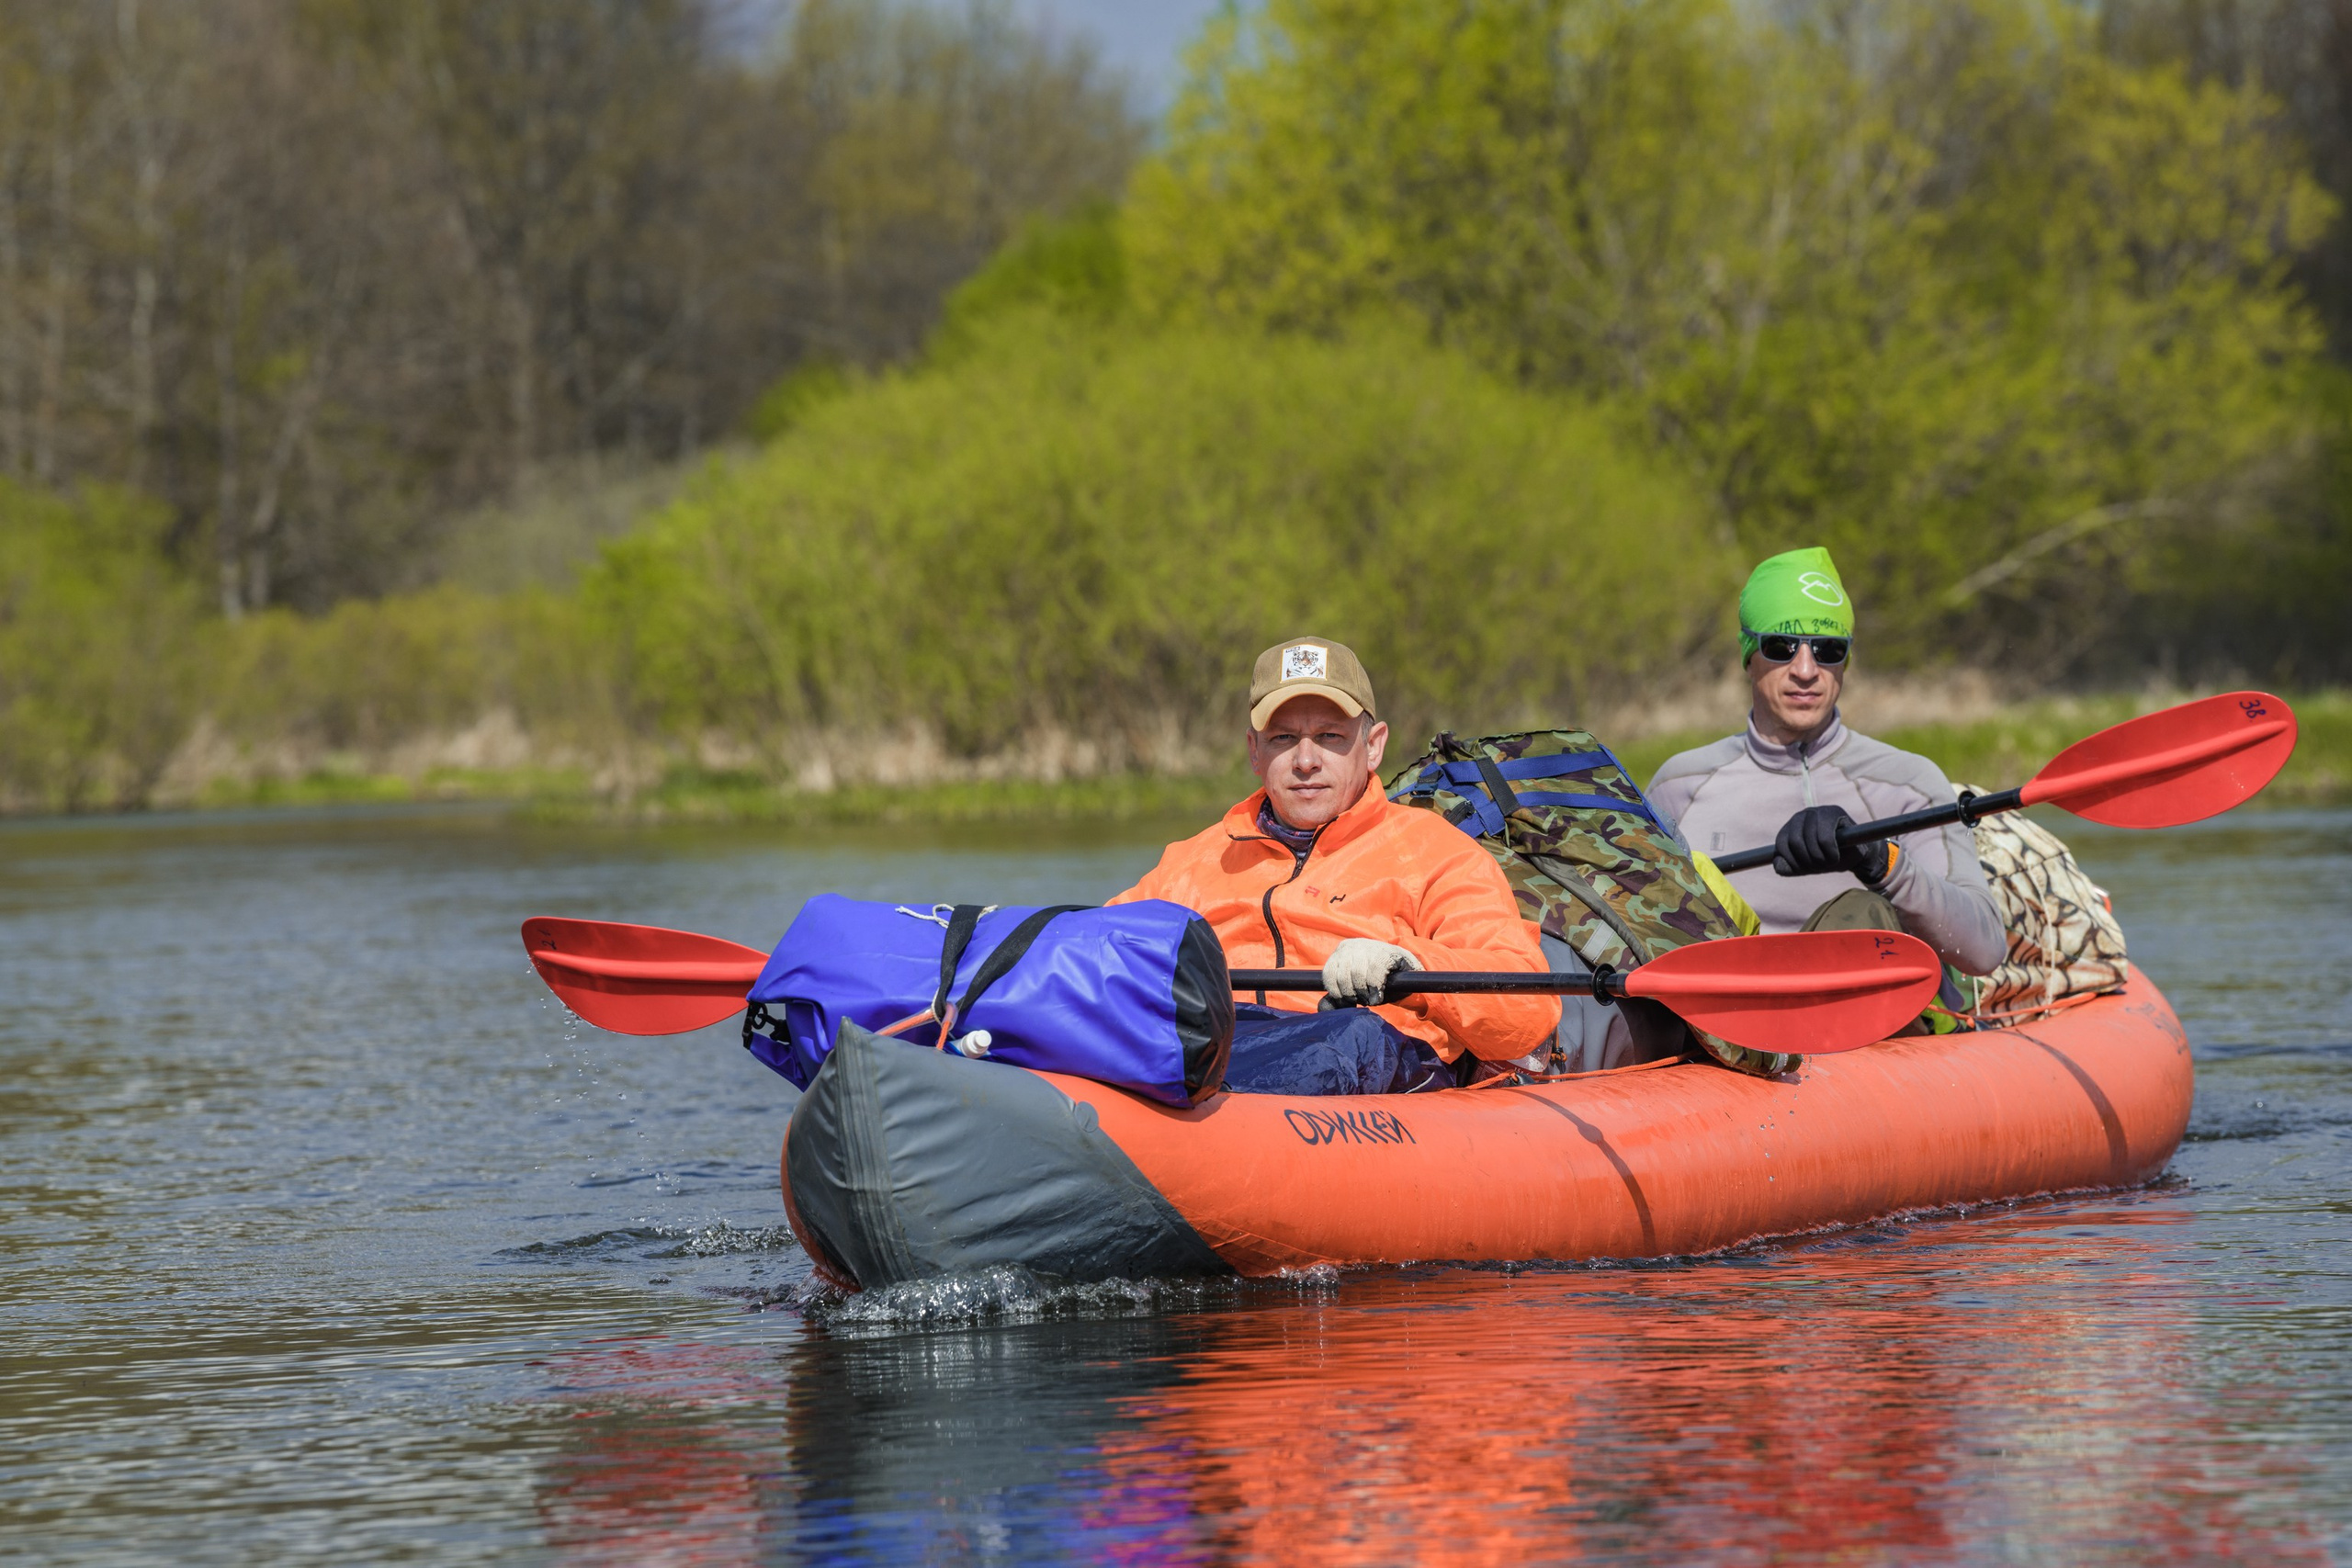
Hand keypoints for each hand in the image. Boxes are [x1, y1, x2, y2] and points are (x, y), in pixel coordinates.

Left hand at [1322, 938, 1421, 1005]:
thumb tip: (1322, 1008)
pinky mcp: (1386, 952)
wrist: (1406, 972)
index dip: (1337, 993)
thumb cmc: (1376, 981)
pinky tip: (1379, 994)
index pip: (1329, 974)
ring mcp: (1369, 946)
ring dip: (1365, 992)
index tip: (1348, 1001)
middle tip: (1363, 1000)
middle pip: (1343, 976)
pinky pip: (1375, 973)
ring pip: (1358, 975)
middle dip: (1352, 994)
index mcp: (1341, 951)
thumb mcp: (1354, 989)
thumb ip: (1337, 997)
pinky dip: (1376, 988)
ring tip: (1371, 997)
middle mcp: (1353, 945)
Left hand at [1772, 804, 1890, 883]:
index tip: (1805, 869)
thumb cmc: (1828, 857)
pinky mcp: (1834, 812)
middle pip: (1794, 841)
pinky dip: (1829, 854)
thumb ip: (1789, 867)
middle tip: (1820, 866)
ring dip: (1819, 859)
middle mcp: (1801, 815)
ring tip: (1829, 862)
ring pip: (1809, 840)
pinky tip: (1835, 856)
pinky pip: (1824, 839)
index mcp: (1790, 827)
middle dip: (1807, 860)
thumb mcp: (1805, 865)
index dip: (1792, 860)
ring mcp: (1817, 811)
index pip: (1781, 843)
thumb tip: (1778, 867)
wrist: (1856, 856)